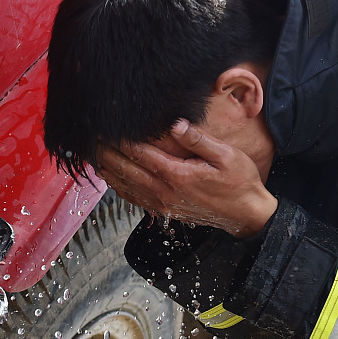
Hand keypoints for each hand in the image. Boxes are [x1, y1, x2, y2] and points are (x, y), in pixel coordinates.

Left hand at [97, 120, 276, 236]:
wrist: (244, 214)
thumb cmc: (238, 182)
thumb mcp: (226, 156)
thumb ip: (198, 140)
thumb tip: (176, 125)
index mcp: (177, 175)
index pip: (140, 154)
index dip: (121, 140)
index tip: (108, 127)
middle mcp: (165, 192)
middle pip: (125, 171)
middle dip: (107, 153)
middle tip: (93, 138)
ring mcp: (162, 204)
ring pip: (125, 187)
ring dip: (108, 170)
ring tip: (94, 155)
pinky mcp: (163, 210)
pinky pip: (134, 199)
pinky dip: (118, 188)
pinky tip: (110, 178)